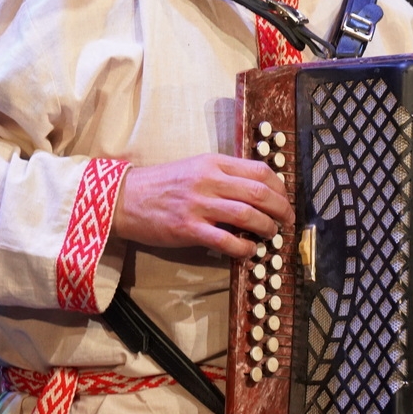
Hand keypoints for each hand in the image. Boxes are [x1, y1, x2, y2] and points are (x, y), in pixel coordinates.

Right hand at [113, 154, 293, 257]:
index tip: (284, 199)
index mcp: (213, 163)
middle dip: (282, 209)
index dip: (280, 187)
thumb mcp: (195, 167)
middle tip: (287, 221)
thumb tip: (257, 190)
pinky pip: (226, 241)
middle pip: (260, 193)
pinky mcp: (188, 229)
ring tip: (271, 235)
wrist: (124, 198)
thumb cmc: (162, 184)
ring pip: (248, 215)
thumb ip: (224, 175)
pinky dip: (244, 248)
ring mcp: (198, 205)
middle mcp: (209, 180)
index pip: (260, 170)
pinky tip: (248, 251)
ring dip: (267, 228)